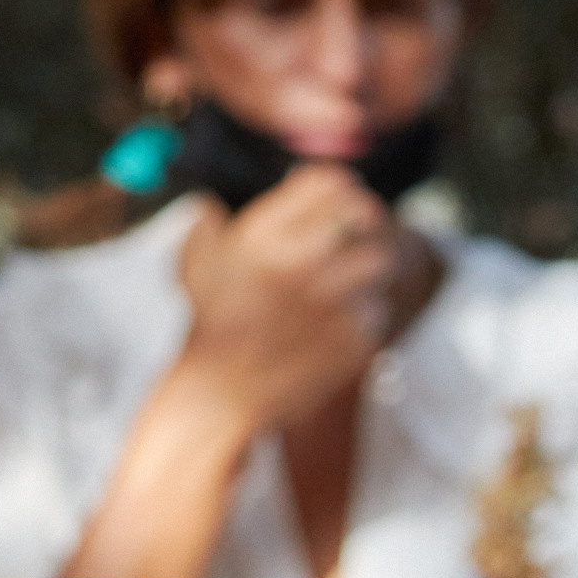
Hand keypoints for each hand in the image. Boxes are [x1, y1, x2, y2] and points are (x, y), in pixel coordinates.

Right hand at [176, 164, 415, 439]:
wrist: (223, 394)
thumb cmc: (210, 326)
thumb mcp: (197, 263)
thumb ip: (209, 223)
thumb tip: (218, 206)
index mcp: (265, 235)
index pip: (328, 184)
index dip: (339, 188)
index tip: (340, 200)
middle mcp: (302, 263)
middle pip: (364, 215)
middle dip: (365, 220)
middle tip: (362, 232)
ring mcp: (331, 303)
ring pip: (380, 261)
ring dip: (371, 265)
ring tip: (357, 277)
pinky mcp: (352, 339)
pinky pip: (377, 310)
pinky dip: (367, 313)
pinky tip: (347, 319)